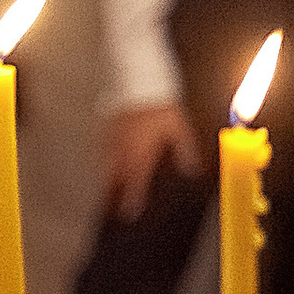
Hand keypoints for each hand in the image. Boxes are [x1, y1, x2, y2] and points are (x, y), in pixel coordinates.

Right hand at [104, 100, 200, 220]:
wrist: (139, 81)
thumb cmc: (160, 104)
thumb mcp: (178, 127)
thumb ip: (185, 150)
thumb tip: (192, 169)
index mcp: (142, 150)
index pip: (135, 181)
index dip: (133, 199)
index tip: (130, 213)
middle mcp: (124, 148)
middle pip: (114, 179)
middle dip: (113, 195)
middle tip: (112, 209)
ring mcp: (112, 139)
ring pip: (104, 168)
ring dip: (106, 182)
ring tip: (107, 194)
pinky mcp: (106, 130)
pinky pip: (100, 153)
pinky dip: (102, 165)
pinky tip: (104, 168)